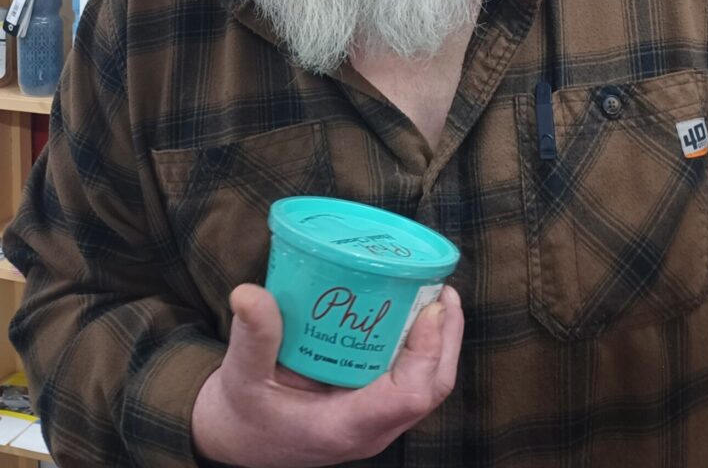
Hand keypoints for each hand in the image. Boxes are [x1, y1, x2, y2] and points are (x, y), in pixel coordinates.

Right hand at [192, 283, 462, 467]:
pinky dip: (425, 350)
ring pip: (428, 387)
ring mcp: (377, 423)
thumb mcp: (241, 374)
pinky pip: (413, 382)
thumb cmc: (242, 410)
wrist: (238, 439)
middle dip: (446, 340)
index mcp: (342, 426)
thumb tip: (248, 293)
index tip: (431, 307)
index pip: (407, 395)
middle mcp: (369, 430)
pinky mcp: (375, 410)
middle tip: (443, 290)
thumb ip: (252, 336)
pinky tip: (418, 315)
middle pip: (431, 389)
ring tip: (439, 295)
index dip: (427, 351)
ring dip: (441, 343)